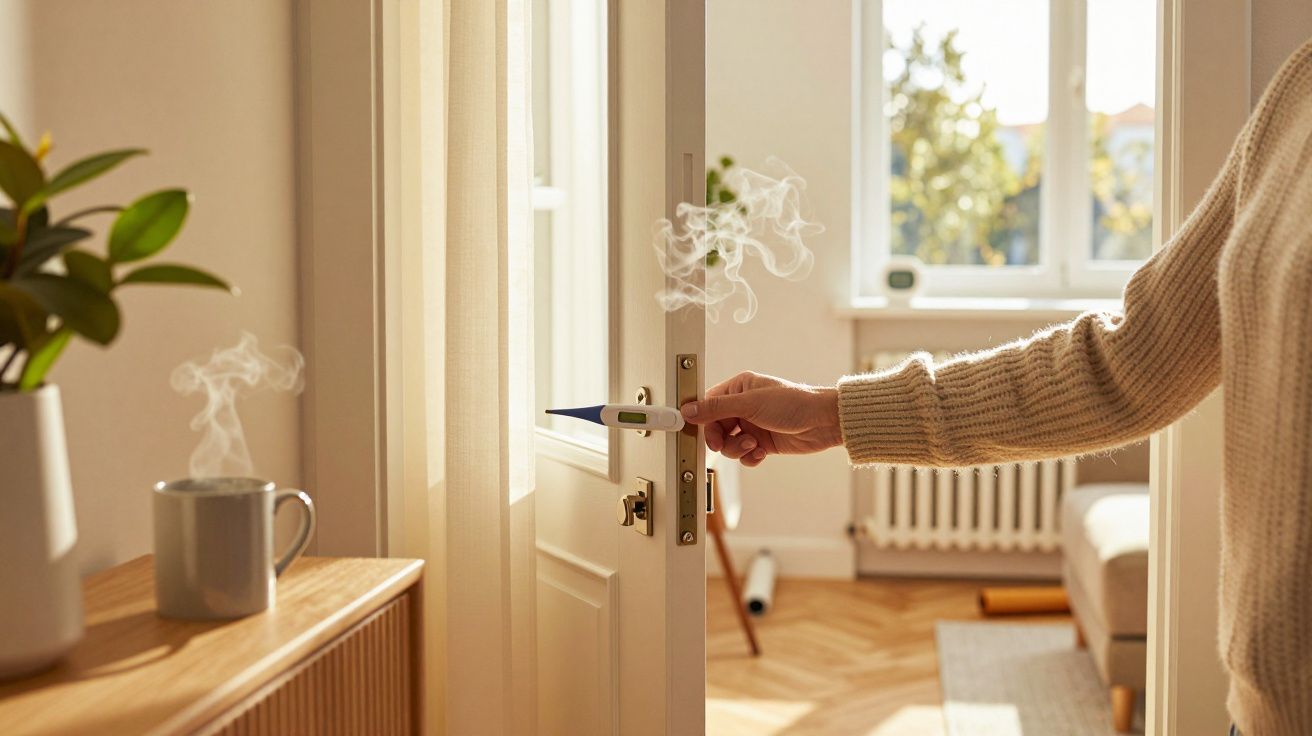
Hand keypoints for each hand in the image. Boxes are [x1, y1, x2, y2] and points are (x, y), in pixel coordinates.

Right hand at [680, 371, 841, 466]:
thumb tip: (689, 410)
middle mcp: (744, 406)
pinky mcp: (763, 443)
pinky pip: (744, 455)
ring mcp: (753, 425)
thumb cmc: (794, 403)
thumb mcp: (750, 404)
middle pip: (716, 427)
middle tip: (721, 444)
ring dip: (737, 448)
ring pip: (729, 444)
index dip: (699, 417)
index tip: (690, 428)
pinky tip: (761, 453)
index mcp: (739, 388)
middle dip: (720, 438)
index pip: (708, 403)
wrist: (824, 422)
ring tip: (752, 445)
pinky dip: (749, 457)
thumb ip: (716, 408)